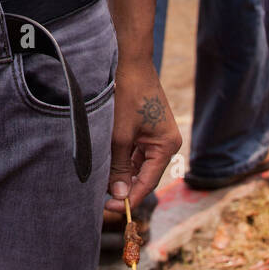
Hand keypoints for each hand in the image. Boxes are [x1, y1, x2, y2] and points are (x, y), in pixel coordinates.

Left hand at [104, 60, 181, 212]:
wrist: (130, 60)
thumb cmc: (127, 94)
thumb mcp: (120, 134)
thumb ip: (119, 165)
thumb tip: (120, 194)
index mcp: (167, 146)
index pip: (148, 182)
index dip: (130, 198)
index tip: (111, 209)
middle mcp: (166, 142)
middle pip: (144, 174)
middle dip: (124, 186)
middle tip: (102, 200)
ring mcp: (157, 135)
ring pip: (138, 163)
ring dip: (121, 172)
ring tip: (101, 183)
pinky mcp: (147, 127)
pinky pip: (135, 150)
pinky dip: (122, 158)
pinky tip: (106, 163)